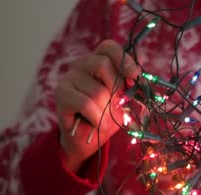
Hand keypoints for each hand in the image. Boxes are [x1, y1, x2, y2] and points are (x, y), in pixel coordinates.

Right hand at [55, 40, 139, 171]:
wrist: (85, 140)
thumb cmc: (105, 117)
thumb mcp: (121, 101)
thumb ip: (128, 88)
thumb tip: (138, 78)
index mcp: (98, 61)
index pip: (108, 47)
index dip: (123, 59)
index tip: (135, 75)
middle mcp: (81, 64)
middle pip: (103, 65)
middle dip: (116, 89)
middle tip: (118, 106)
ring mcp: (69, 78)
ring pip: (97, 90)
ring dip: (106, 112)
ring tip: (105, 121)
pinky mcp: (61, 94)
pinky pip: (86, 104)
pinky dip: (97, 118)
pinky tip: (97, 125)